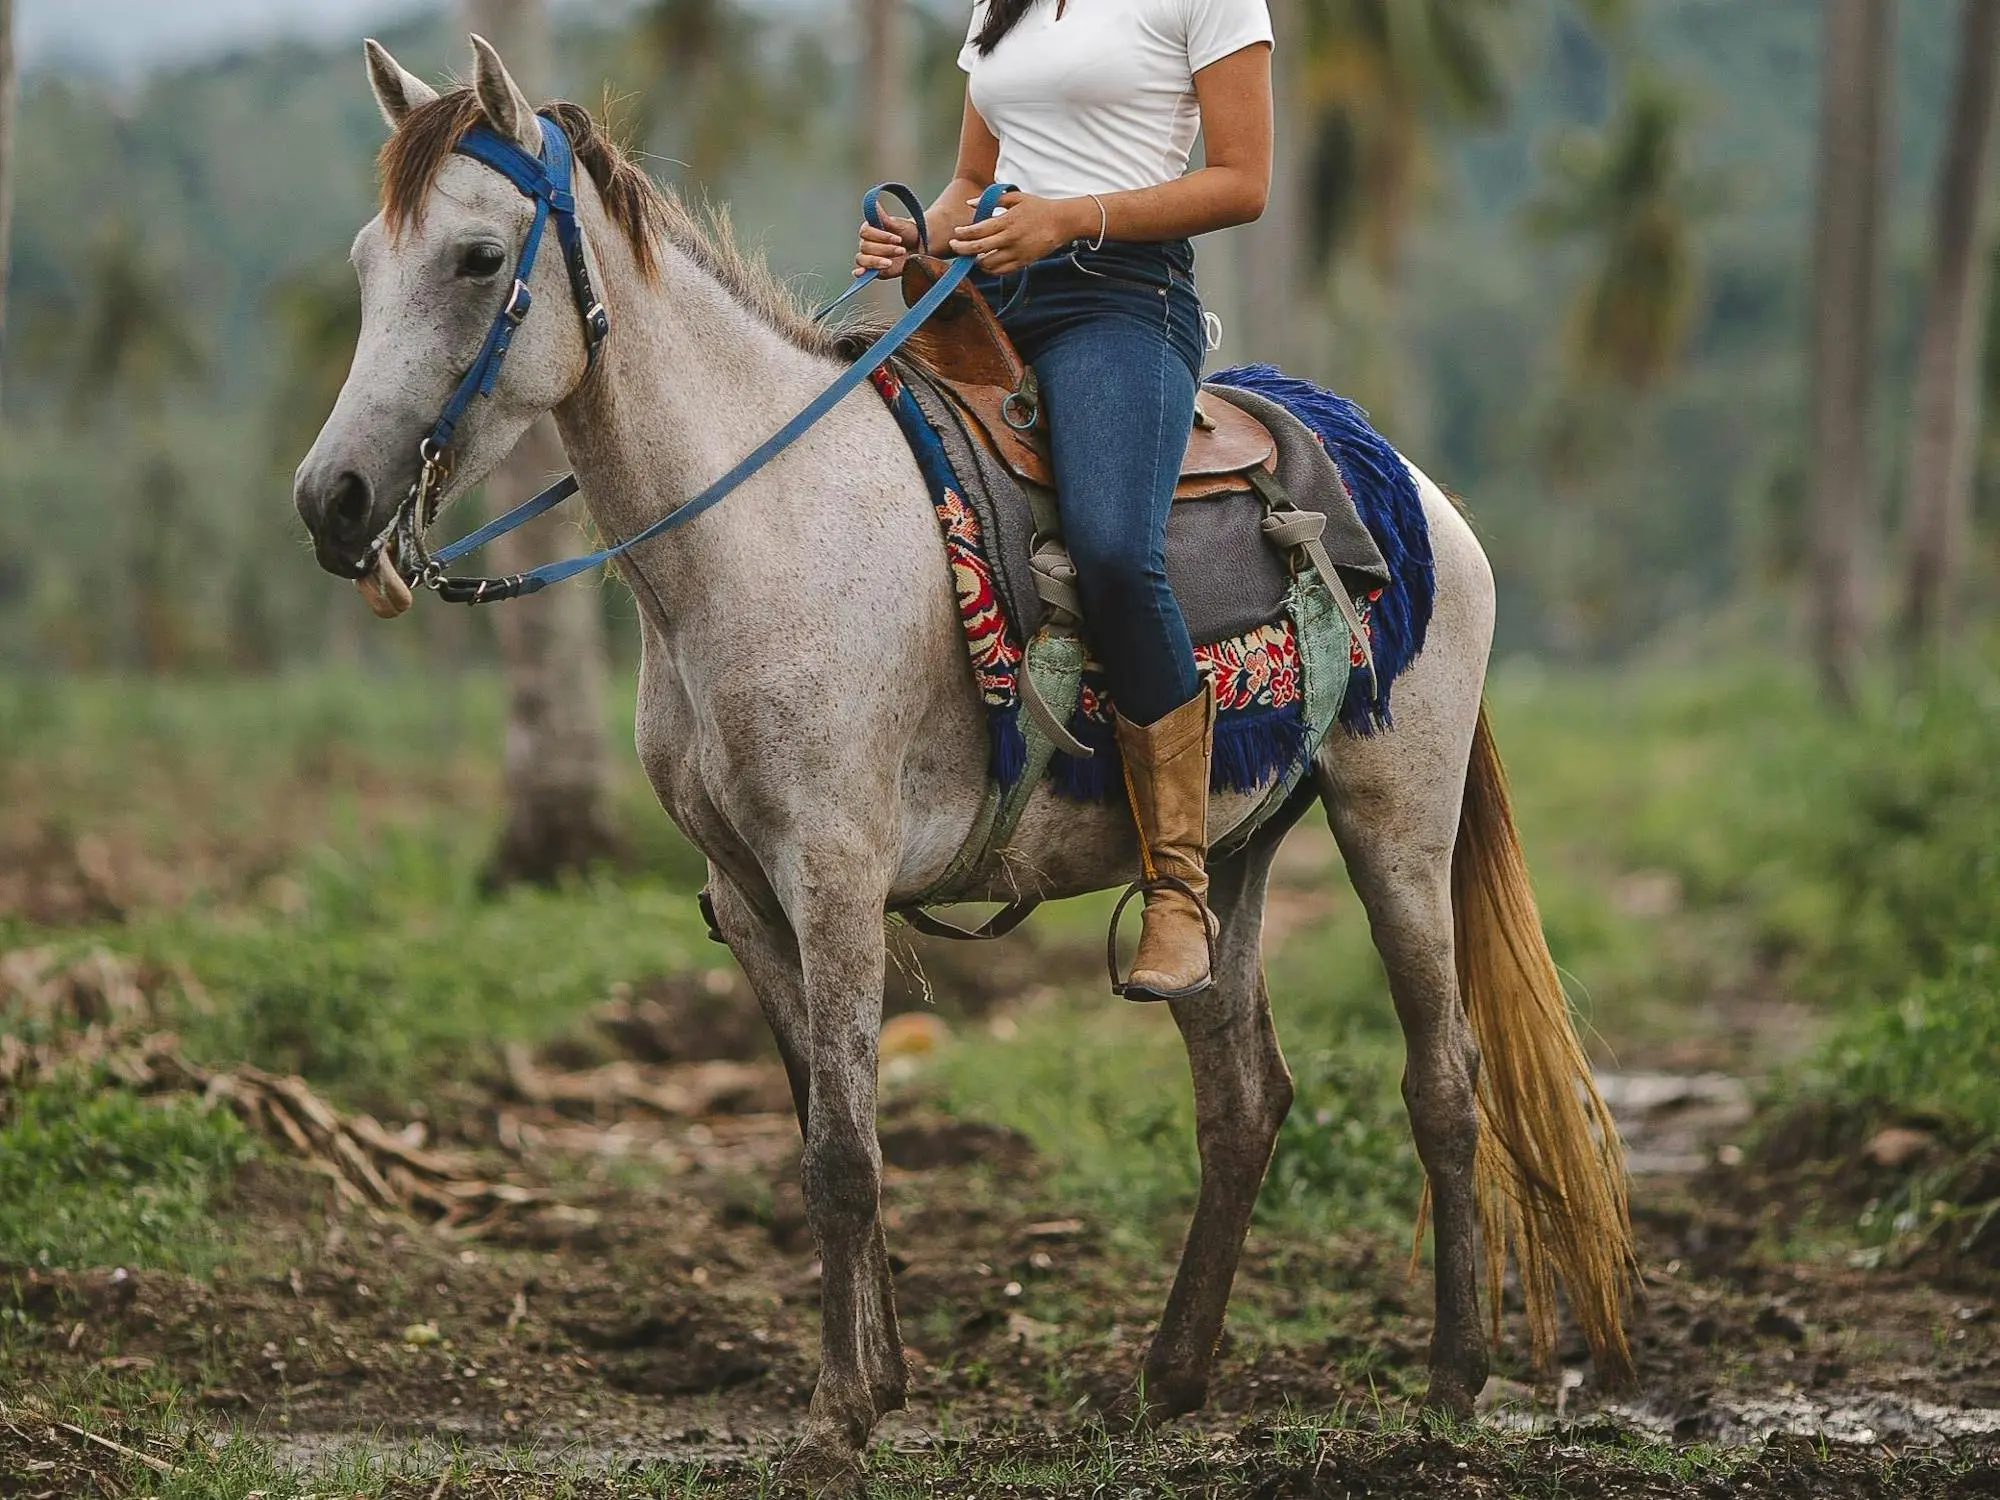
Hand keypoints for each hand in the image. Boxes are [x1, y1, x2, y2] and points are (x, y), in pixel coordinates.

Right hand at [855, 215, 920, 278]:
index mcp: (870, 229)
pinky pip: (862, 272)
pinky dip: (860, 272)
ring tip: (891, 262)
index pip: (866, 232)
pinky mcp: (873, 269)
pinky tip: (862, 273)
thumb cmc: (908, 234)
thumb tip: (874, 203)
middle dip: (885, 249)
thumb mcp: (898, 225)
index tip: (898, 238)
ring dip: (876, 261)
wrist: (919, 248)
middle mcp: (866, 243)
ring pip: (863, 259)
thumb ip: (883, 217)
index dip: (881, 236)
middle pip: (865, 247)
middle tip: (901, 250)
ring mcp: (868, 257)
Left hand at [948, 192, 1089, 274]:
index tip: (956, 233)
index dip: (964, 233)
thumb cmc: (1038, 208)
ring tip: (972, 254)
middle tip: (954, 246)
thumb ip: (993, 200)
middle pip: (979, 248)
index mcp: (1007, 221)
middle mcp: (1010, 239)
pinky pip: (1001, 271)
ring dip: (977, 260)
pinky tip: (986, 262)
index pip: (979, 230)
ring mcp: (1017, 253)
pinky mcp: (1023, 262)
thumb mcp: (1016, 198)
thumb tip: (970, 203)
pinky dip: (990, 269)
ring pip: (989, 263)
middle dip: (962, 249)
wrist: (1062, 222)